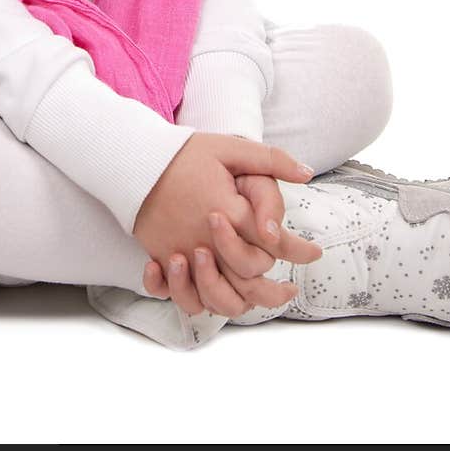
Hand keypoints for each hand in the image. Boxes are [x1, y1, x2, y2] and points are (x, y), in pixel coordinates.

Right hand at [131, 133, 320, 319]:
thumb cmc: (185, 153)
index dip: (297, 250)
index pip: (272, 242)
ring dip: (242, 302)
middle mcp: (206, 240)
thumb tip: (306, 172)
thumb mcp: (230, 148)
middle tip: (291, 289)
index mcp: (228, 212)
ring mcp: (182, 253)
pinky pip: (182, 295)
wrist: (134, 161)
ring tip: (258, 299)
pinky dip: (198, 300)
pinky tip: (214, 296)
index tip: (314, 253)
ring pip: (217, 297)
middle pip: (248, 279)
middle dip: (274, 290)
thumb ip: (270, 160)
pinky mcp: (163, 258)